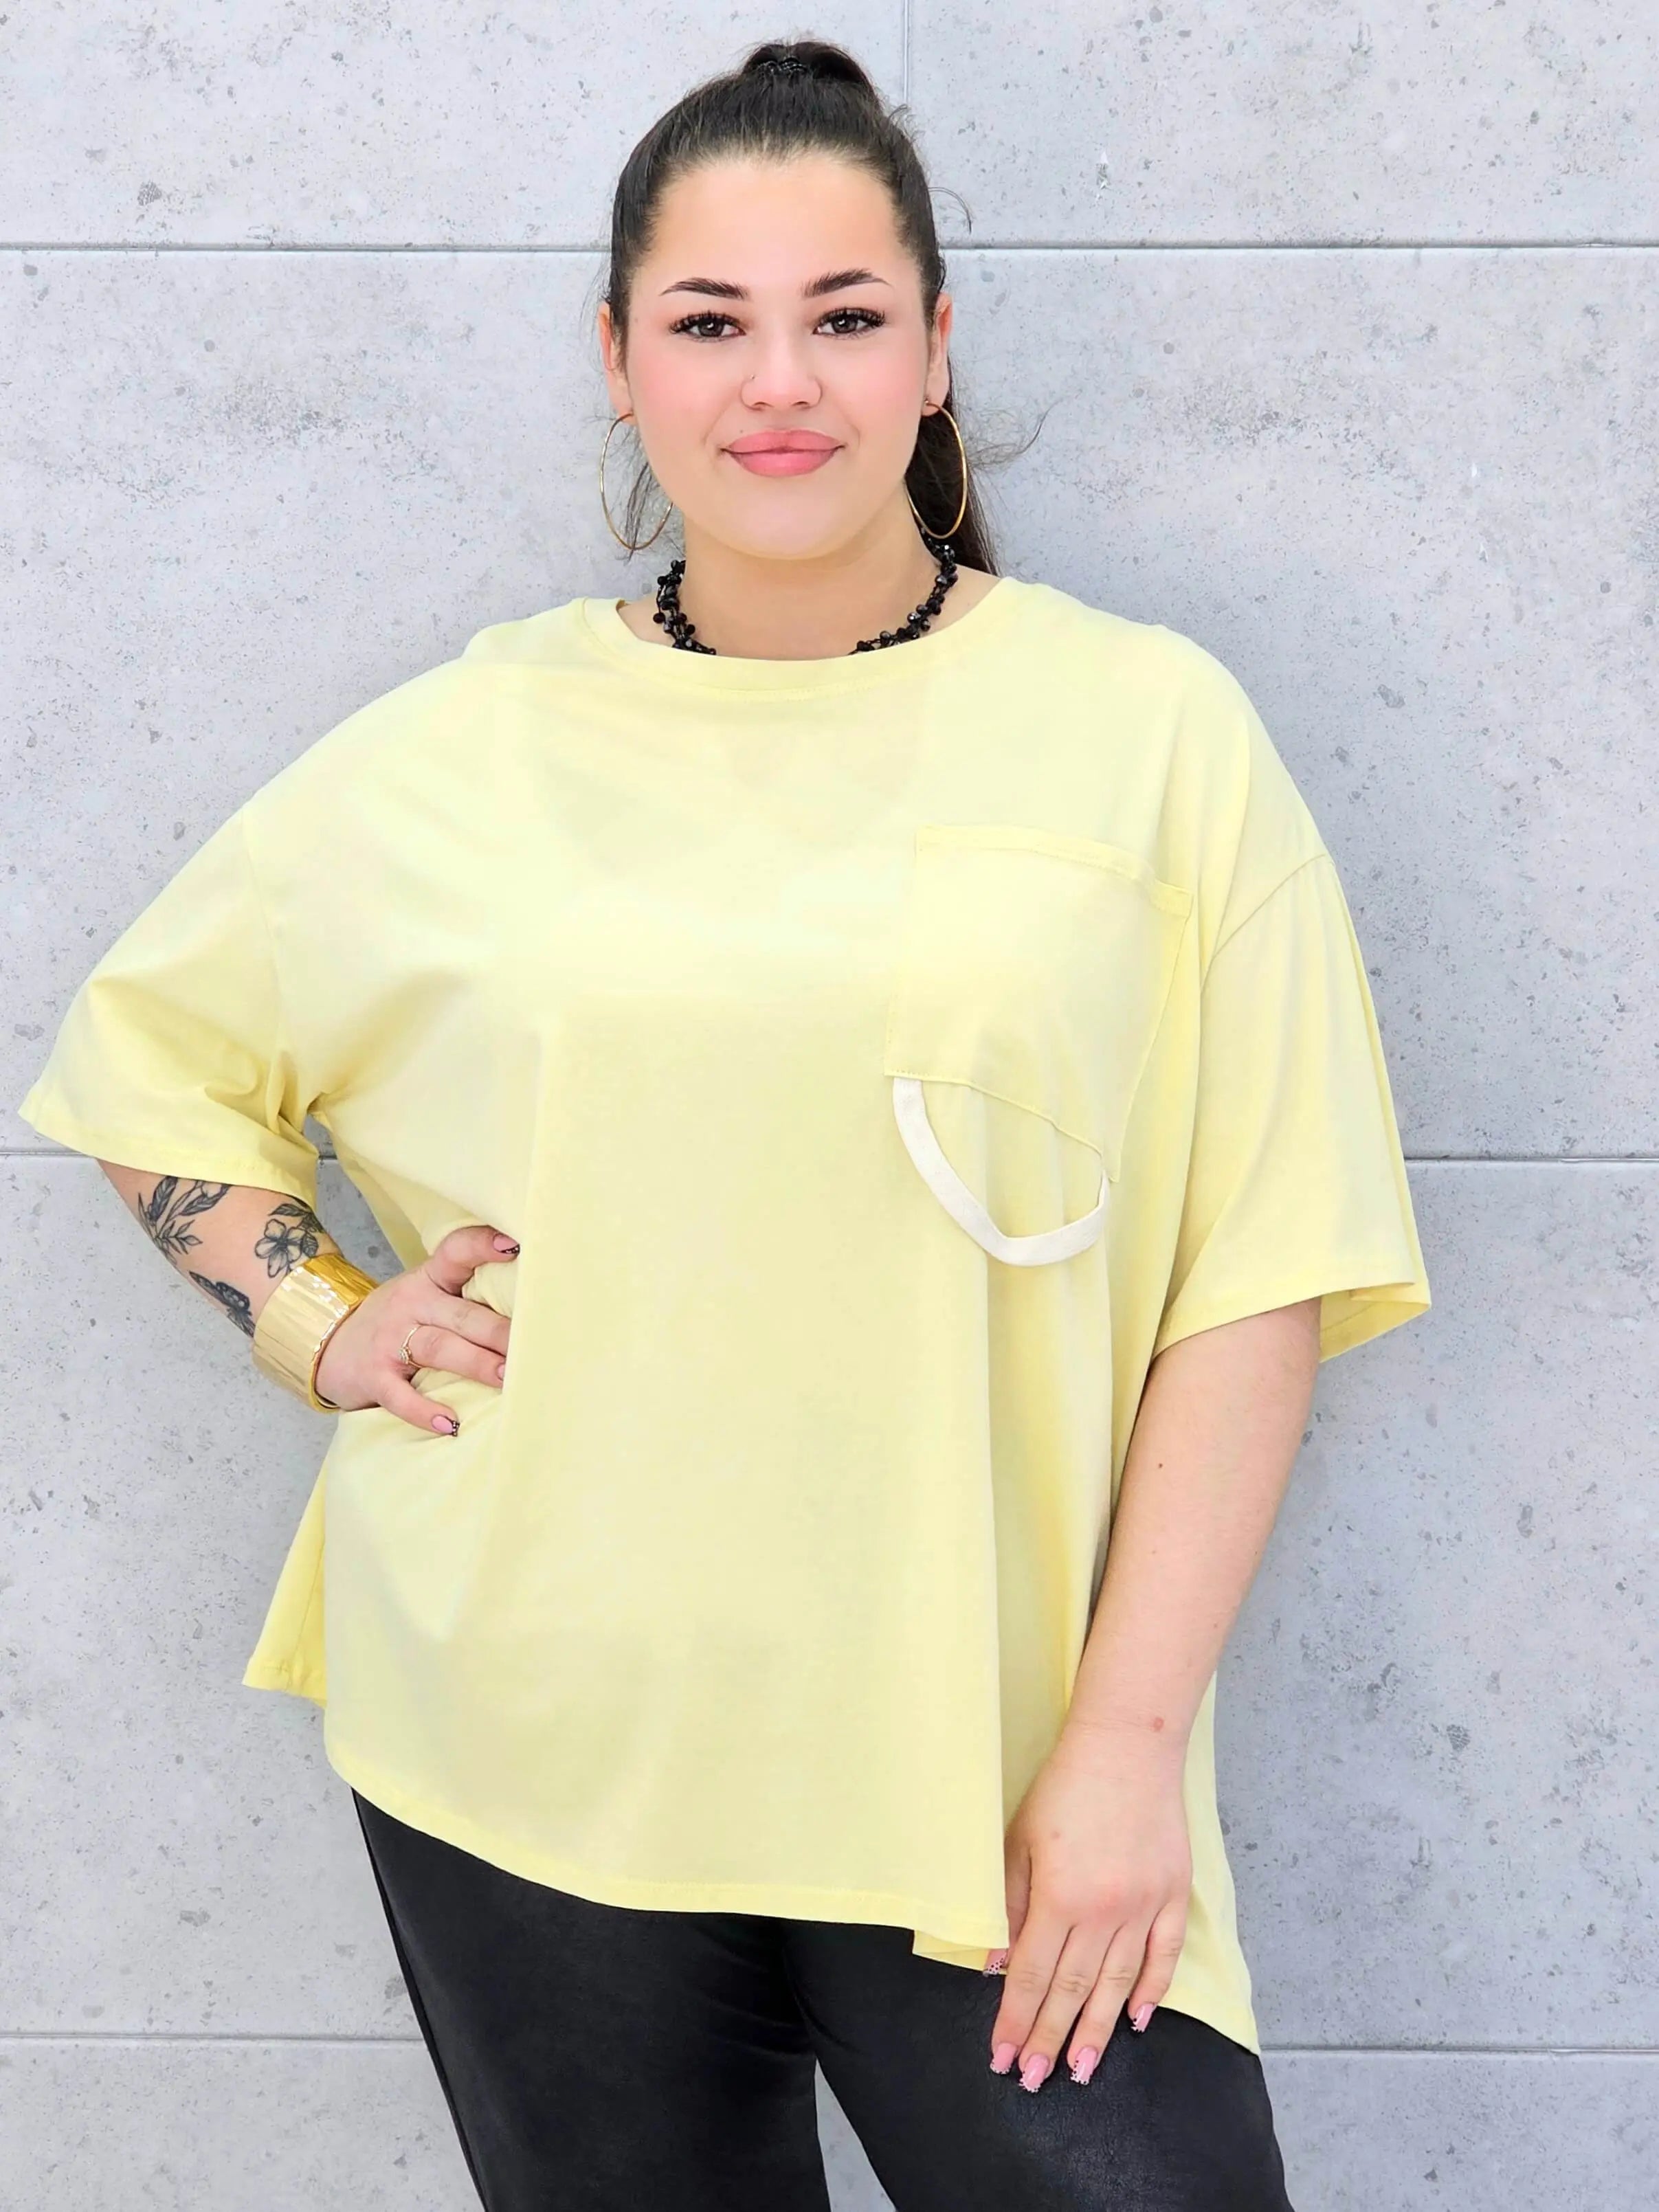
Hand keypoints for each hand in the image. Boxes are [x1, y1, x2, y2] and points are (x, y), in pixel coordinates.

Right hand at [312, 1222, 518, 1432]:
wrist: (327, 1343)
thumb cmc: (396, 1321)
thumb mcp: (424, 1296)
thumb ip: (464, 1299)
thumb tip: (534, 1313)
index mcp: (428, 1279)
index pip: (456, 1252)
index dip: (483, 1246)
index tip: (516, 1246)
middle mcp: (411, 1304)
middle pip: (461, 1314)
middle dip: (498, 1331)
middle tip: (532, 1345)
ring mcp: (390, 1340)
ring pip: (439, 1348)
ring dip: (475, 1363)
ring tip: (507, 1377)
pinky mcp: (374, 1376)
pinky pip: (401, 1395)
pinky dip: (425, 1410)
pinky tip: (451, 1423)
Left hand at [985, 1718, 1191, 2090]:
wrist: (1127, 1747)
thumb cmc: (1064, 1788)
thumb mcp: (1019, 1840)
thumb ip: (1008, 1905)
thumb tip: (998, 1965)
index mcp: (1059, 1896)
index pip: (1033, 1976)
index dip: (1017, 2021)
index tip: (1004, 2058)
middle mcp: (1103, 1911)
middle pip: (1073, 1990)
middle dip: (1051, 2040)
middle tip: (1035, 2081)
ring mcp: (1143, 1905)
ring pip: (1117, 1984)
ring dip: (1097, 2031)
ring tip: (1082, 2071)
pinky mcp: (1172, 1895)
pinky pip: (1163, 1956)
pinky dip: (1150, 1991)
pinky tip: (1135, 2021)